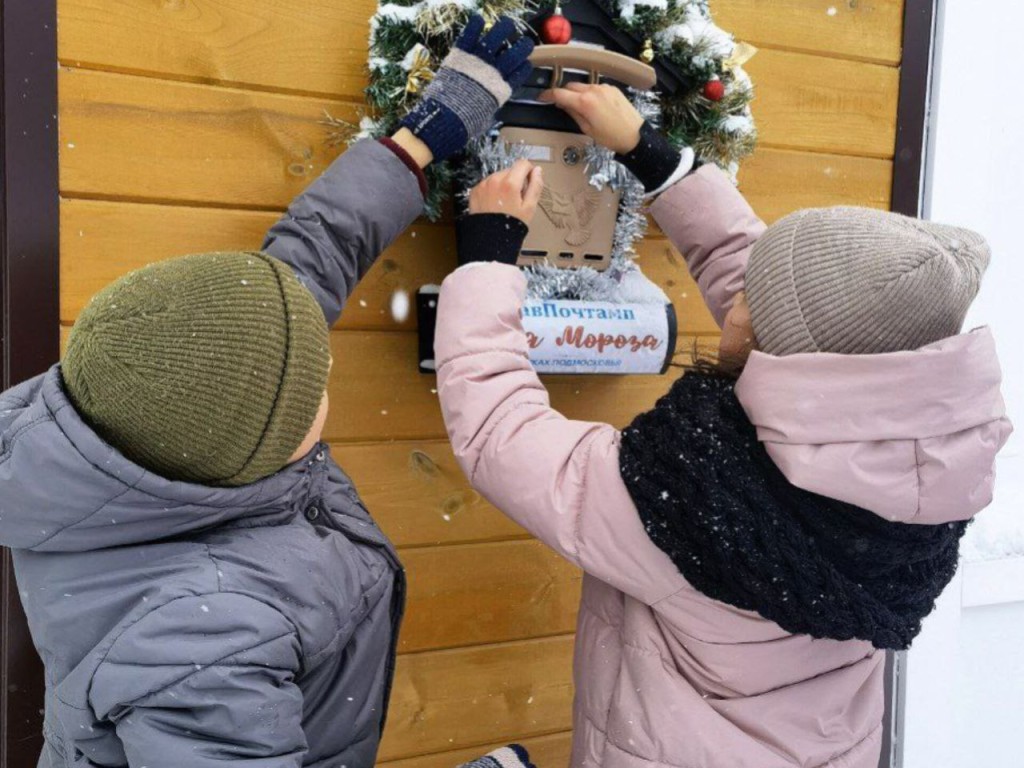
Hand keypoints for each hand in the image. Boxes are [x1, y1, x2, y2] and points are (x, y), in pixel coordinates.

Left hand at [399, 15, 534, 162]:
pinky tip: (479, 20)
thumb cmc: (462, 126)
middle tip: (524, 42)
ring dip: (503, 30)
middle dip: (521, 48)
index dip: (523, 68)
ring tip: (507, 24)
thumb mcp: (482, 120)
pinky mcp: (460, 56)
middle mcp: (492, 74)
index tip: (526, 63)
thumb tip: (488, 108)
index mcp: (500, 91)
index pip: (518, 75)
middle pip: (513, 56)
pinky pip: (469, 37)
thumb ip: (487, 108)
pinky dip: (474, 27)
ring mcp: (477, 63)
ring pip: (495, 40)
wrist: (442, 121)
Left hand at [468, 160, 543, 224]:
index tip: (529, 180)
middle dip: (516, 180)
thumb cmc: (510, 226)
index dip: (529, 171)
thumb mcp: (529, 207)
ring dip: (503, 184)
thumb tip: (538, 172)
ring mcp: (483, 185)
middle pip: (510, 170)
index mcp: (509, 184)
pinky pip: (488, 183)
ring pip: (498, 176)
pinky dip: (492, 190)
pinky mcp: (475, 190)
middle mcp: (494, 181)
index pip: (523, 163)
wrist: (490, 238)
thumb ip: (536, 186)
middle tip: (516, 198)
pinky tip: (495, 203)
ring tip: (505, 202)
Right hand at [540, 83, 644, 154]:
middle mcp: (594, 90)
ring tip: (579, 108)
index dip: (548, 95)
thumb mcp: (587, 129)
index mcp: (585, 102)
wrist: (635, 135)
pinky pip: (595, 87)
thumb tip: (564, 105)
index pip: (559, 94)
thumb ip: (573, 114)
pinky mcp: (612, 88)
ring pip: (583, 86)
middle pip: (570, 86)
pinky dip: (590, 94)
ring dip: (577, 93)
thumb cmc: (613, 137)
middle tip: (560, 104)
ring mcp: (604, 87)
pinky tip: (593, 106)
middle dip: (563, 94)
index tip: (542, 97)